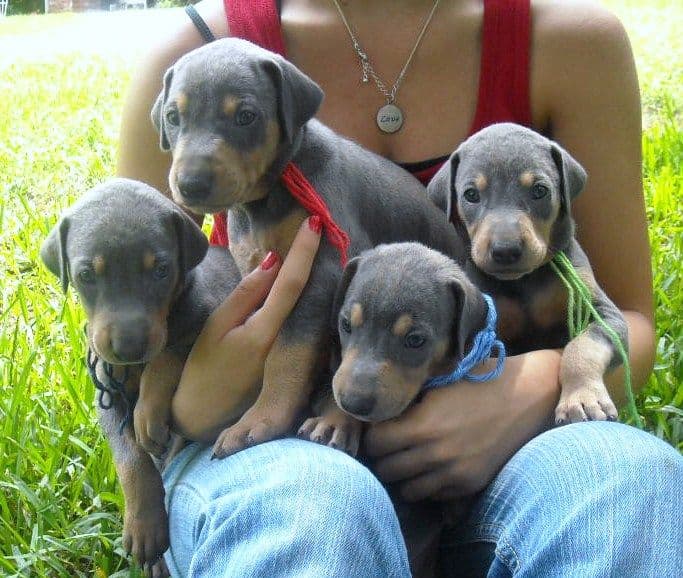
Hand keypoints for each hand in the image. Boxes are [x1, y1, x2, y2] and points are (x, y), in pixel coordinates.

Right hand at [171, 217, 321, 441]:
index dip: (304, 251)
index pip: (292, 283)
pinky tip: (307, 280)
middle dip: (317, 257)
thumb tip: (274, 261)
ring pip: (312, 306)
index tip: (315, 222)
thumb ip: (247, 294)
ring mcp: (297, 357)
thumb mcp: (217, 327)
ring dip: (317, 275)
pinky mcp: (299, 364)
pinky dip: (309, 298)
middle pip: (311, 292)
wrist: (207, 415)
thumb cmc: (204, 368)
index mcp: (264, 332)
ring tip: (315, 242)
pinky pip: (308, 322)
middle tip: (320, 224)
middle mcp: (288, 343)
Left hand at [364, 350, 561, 500]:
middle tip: (389, 446)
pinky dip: (428, 484)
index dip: (372, 436)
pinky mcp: (470, 484)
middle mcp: (436, 454)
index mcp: (423, 424)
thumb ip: (408, 401)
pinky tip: (433, 466)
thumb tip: (377, 410)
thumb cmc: (478, 381)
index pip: (375, 444)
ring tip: (409, 458)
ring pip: (407, 490)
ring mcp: (454, 473)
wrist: (526, 396)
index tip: (377, 429)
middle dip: (383, 457)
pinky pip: (434, 495)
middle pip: (386, 470)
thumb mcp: (438, 383)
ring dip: (403, 475)